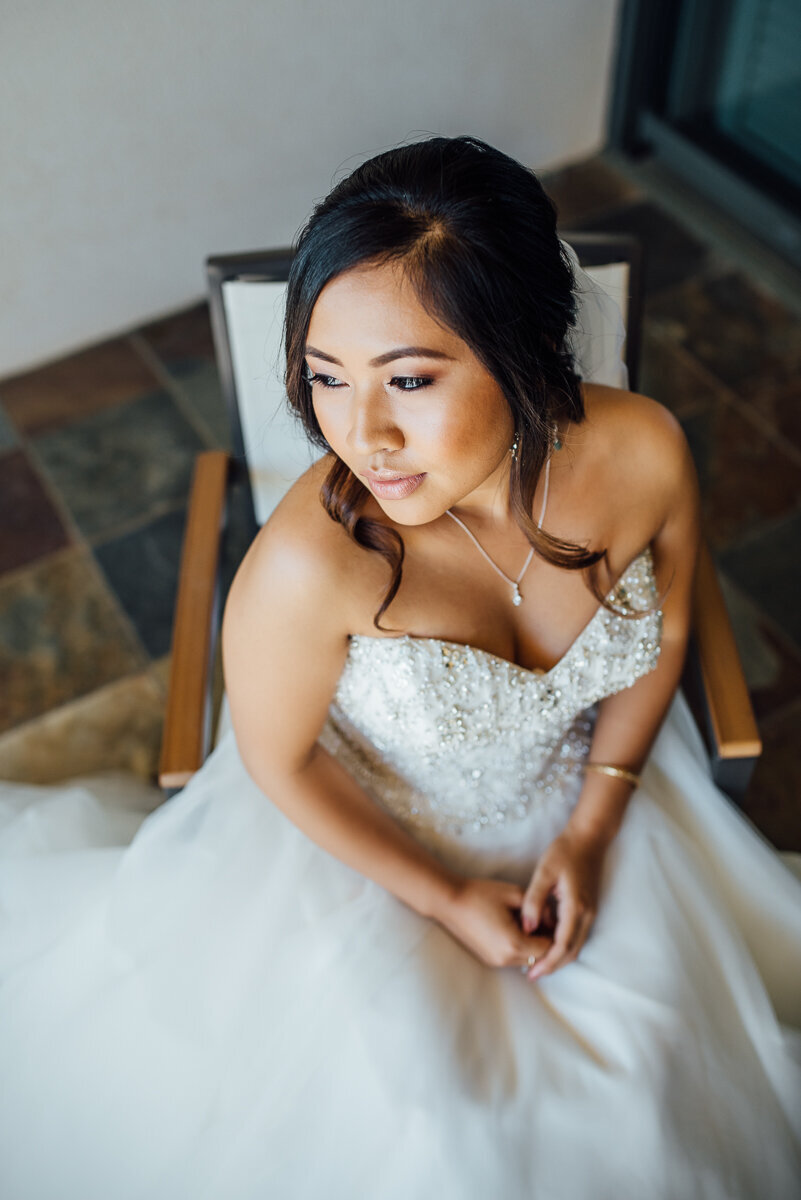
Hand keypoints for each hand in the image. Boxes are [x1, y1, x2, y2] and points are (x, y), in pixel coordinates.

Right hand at [436, 878, 551, 971]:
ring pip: (528, 960)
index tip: (553, 916)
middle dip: (545, 940)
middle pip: (540, 957)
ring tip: (530, 922)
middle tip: (545, 919)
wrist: (448, 901)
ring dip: (533, 945)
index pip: (549, 948)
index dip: (554, 932)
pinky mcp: (489, 959)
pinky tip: (515, 927)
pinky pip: (514, 958)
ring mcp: (496, 961)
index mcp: (514, 943)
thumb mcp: (515, 893)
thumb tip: (552, 919)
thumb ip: (539, 907)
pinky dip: (520, 946)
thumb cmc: (480, 894)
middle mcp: (506, 958)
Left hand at [519, 828, 607, 980]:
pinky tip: (546, 944)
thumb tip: (526, 928)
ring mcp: (590, 912)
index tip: (532, 974)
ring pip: (576, 945)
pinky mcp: (588, 908)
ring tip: (536, 964)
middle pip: (571, 951)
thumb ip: (534, 900)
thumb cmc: (565, 851)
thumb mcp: (544, 872)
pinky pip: (577, 935)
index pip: (562, 945)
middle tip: (531, 975)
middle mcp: (587, 914)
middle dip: (552, 966)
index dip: (547, 963)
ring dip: (558, 957)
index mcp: (576, 907)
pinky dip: (563, 945)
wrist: (589, 838)